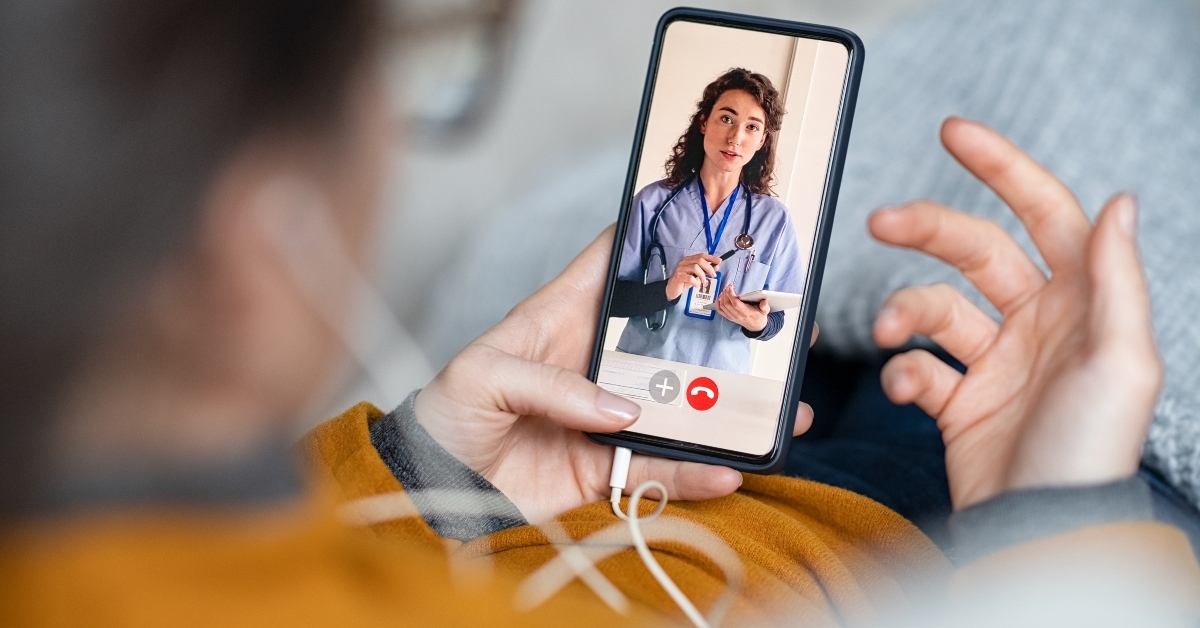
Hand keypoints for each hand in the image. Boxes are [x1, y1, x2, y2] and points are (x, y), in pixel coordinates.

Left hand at [414, 227, 814, 522]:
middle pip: (668, 336)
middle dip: (719, 328)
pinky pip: (660, 468)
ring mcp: (606, 414)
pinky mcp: (605, 466)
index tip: (707, 223)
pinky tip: (729, 471)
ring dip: (726, 408)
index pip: (613, 263)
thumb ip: (551, 384)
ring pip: (680, 405)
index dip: (654, 238)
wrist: (430, 488)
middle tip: (771, 323)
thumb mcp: (482, 376)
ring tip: (777, 408)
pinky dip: (695, 473)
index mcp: (561, 317)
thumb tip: (622, 410)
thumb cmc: (445, 414)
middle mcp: (594, 361)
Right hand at [665, 253, 721, 300]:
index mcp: (689, 260)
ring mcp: (681, 269)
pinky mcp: (678, 276)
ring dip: (702, 275)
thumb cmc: (685, 281)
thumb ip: (706, 270)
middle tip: (713, 275)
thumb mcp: (697, 276)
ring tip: (703, 282)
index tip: (719, 261)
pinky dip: (696, 282)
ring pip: (695, 267)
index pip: (701, 255)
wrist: (672, 289)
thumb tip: (716, 266)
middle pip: (699, 260)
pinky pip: (690, 278)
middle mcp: (684, 262)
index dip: (711, 258)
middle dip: (708, 267)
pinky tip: (696, 285)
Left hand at [715, 285, 768, 331]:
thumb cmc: (759, 316)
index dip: (731, 294)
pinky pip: (720, 310)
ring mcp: (732, 317)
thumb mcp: (765, 311)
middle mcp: (738, 315)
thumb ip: (765, 306)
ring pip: (722, 306)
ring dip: (722, 297)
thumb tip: (764, 301)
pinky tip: (720, 297)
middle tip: (728, 286)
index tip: (730, 287)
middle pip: (727, 304)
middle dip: (726, 293)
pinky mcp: (729, 317)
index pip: (736, 303)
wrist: (755, 326)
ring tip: (725, 290)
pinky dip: (718, 303)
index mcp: (746, 313)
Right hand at [871, 118, 1161, 509]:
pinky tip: (910, 392)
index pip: (1044, 213)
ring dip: (905, 312)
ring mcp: (995, 363)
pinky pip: (918, 368)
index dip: (1003, 168)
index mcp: (1080, 302)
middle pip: (974, 250)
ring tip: (892, 331)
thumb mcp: (1121, 359)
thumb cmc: (1090, 449)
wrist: (1039, 528)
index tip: (954, 133)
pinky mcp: (958, 401)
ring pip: (935, 308)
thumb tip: (1121, 202)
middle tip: (881, 221)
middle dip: (927, 228)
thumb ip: (1114, 278)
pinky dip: (903, 374)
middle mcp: (1037, 324)